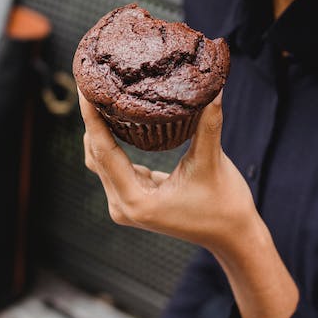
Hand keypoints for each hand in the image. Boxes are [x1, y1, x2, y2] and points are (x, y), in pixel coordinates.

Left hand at [80, 90, 259, 254]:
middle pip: (96, 155)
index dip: (92, 118)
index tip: (85, 88)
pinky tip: (114, 117)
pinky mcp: (134, 200)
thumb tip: (214, 87)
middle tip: (90, 81)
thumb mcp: (212, 162)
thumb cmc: (224, 205)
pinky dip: (113, 142)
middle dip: (92, 119)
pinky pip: (115, 166)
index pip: (104, 151)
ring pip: (102, 160)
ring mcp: (126, 205)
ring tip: (99, 94)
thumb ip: (208, 124)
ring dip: (99, 130)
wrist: (233, 237)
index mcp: (136, 201)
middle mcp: (123, 206)